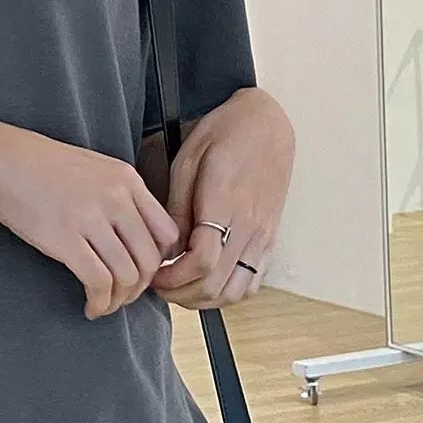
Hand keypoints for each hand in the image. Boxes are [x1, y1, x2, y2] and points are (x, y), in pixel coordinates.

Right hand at [0, 119, 182, 318]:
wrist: (0, 157)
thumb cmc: (41, 165)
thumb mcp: (94, 168)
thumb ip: (120, 196)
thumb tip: (136, 238)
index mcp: (127, 180)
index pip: (167, 234)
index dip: (159, 263)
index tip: (142, 274)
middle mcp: (116, 198)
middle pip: (150, 260)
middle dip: (140, 288)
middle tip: (123, 296)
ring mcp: (91, 217)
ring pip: (127, 275)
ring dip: (119, 300)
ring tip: (104, 304)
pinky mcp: (64, 238)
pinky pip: (98, 281)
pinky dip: (99, 302)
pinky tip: (90, 306)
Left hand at [147, 88, 293, 309]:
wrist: (266, 123)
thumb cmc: (224, 134)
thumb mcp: (187, 162)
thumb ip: (178, 209)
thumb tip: (167, 249)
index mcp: (224, 204)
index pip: (201, 262)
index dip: (172, 278)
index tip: (153, 275)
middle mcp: (249, 226)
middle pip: (216, 284)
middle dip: (181, 294)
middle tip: (158, 286)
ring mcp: (263, 235)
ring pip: (236, 291)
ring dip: (204, 299)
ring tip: (180, 287)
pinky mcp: (269, 238)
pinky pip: (252, 281)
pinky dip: (228, 292)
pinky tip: (207, 281)